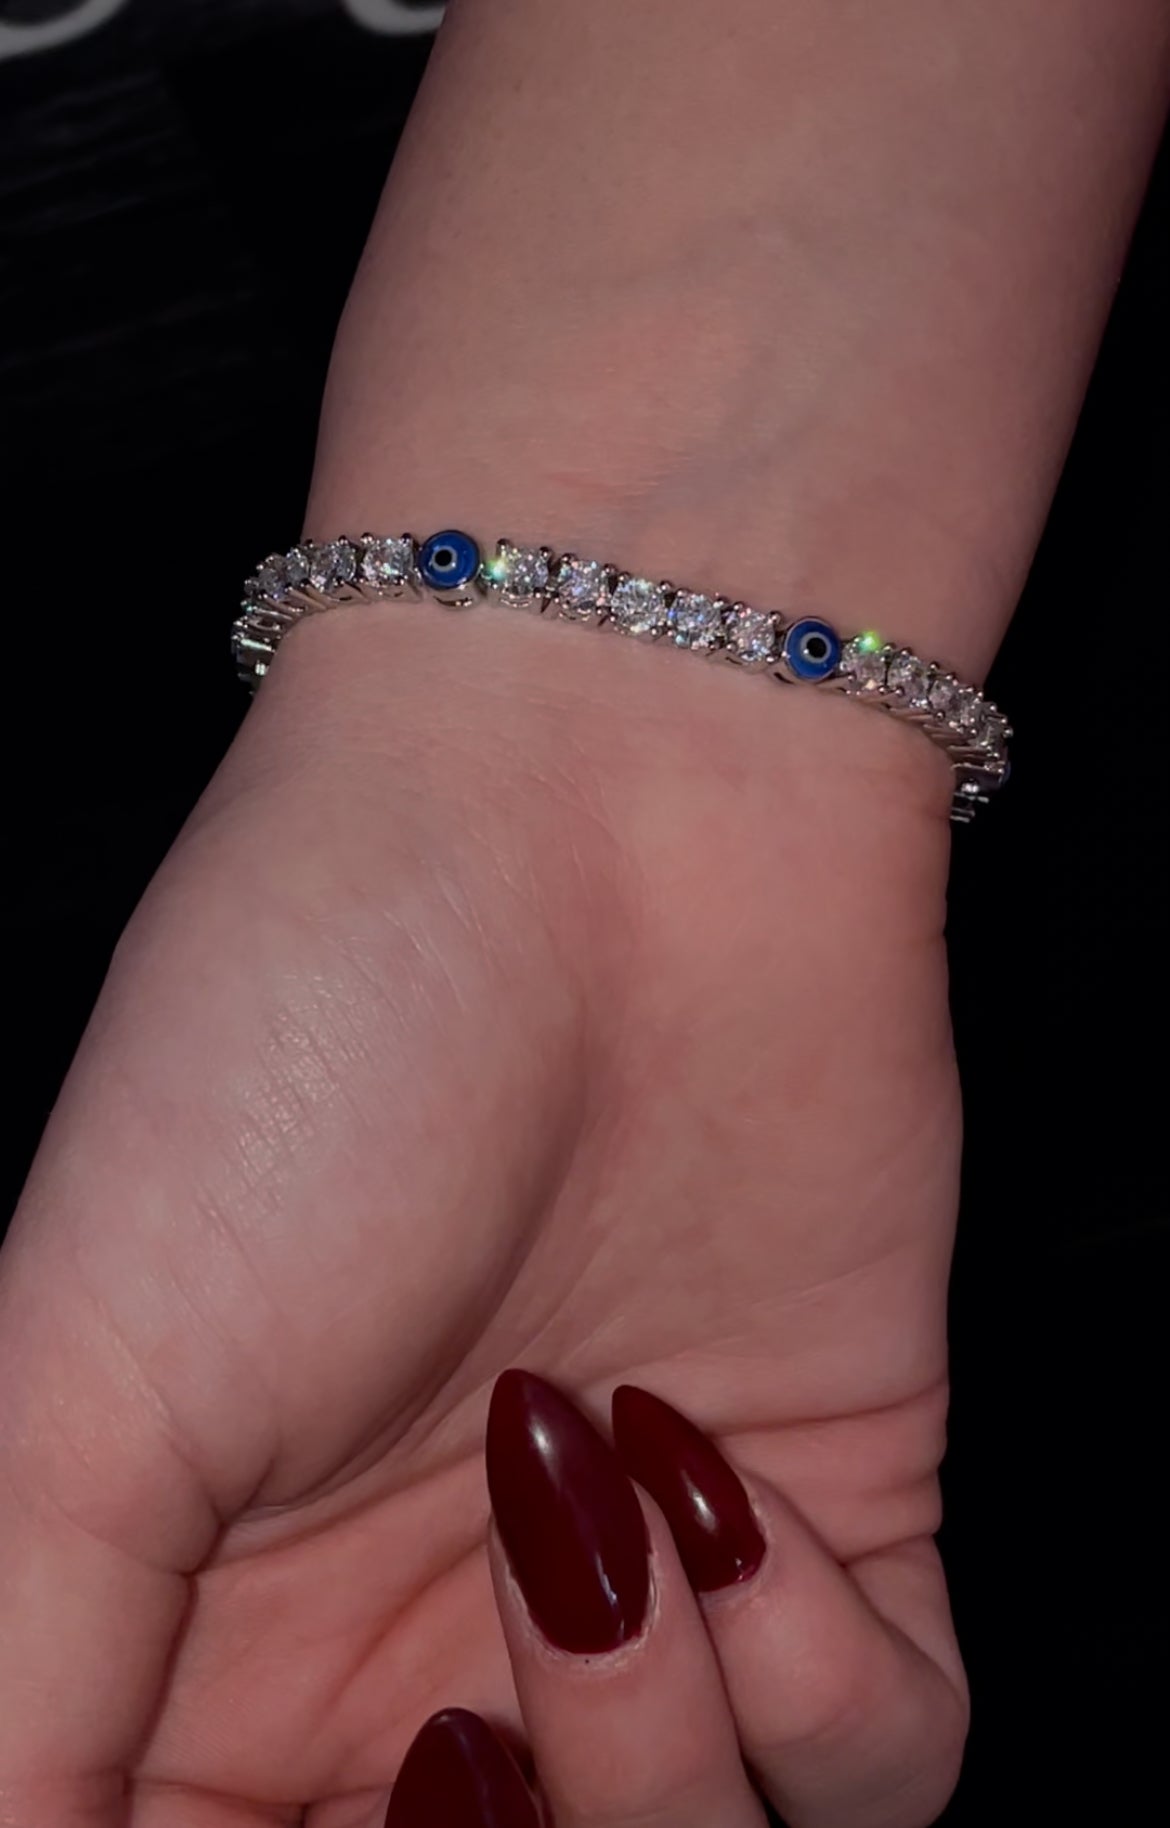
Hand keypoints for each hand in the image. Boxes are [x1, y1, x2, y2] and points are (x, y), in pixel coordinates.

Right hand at [0, 598, 965, 1827]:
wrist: (600, 801)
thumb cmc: (302, 1045)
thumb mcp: (70, 1396)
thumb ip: (22, 1701)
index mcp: (203, 1641)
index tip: (309, 1808)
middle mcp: (420, 1636)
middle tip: (445, 1728)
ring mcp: (638, 1585)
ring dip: (647, 1765)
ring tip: (575, 1478)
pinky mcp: (832, 1506)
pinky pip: (881, 1757)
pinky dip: (825, 1689)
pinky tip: (722, 1474)